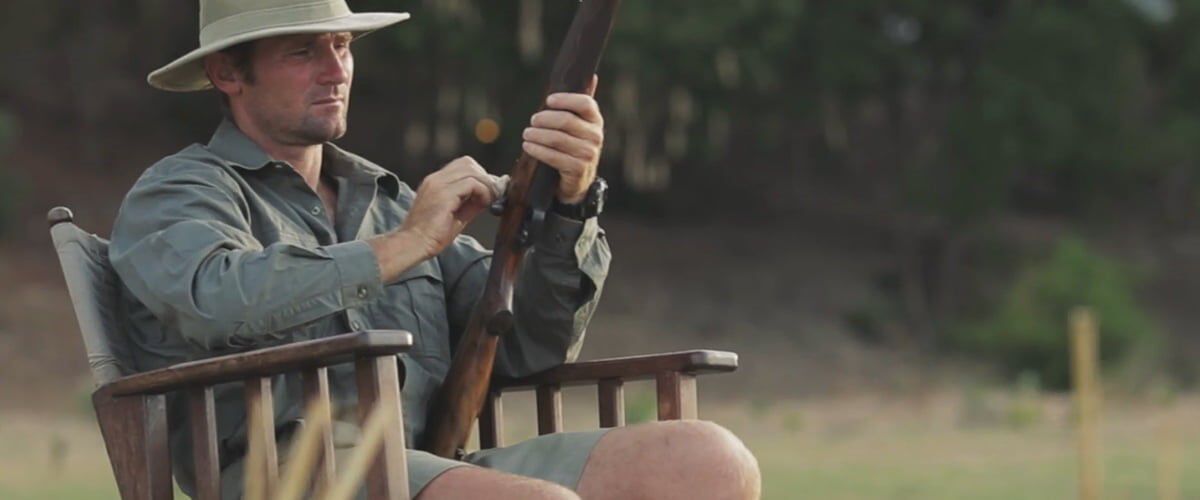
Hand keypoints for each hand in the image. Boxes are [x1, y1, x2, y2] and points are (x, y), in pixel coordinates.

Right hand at [369, 156, 502, 281]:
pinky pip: (472, 183)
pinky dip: (483, 192)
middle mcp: (435, 179)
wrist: (413, 244)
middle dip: (485, 177)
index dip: (479, 176)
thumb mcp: (457, 216)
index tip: (489, 192)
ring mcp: (438, 184)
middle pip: (468, 163)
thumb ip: (471, 203)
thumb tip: (489, 196)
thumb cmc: (432, 235)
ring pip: (472, 170)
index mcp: (435, 182)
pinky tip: (483, 204)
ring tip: (488, 201)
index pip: (463, 165)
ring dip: (486, 185)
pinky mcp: (444, 194)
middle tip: (492, 195)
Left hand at [522, 75, 603, 203]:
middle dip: (545, 119)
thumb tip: (592, 76)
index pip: (585, 103)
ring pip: (557, 139)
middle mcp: (596, 136)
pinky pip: (553, 156)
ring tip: (526, 133)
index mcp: (596, 120)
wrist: (578, 180)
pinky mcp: (577, 169)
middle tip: (532, 120)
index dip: (566, 99)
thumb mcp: (581, 125)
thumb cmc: (574, 146)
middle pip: (566, 121)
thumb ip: (582, 104)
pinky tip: (528, 146)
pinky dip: (537, 150)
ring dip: (537, 135)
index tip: (549, 100)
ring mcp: (588, 154)